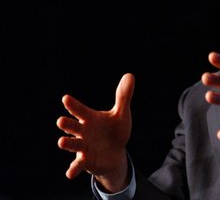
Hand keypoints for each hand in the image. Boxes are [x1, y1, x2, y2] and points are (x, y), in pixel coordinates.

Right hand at [56, 73, 133, 191]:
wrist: (116, 153)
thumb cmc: (115, 130)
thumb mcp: (121, 114)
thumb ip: (123, 96)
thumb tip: (130, 75)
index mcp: (90, 118)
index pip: (80, 110)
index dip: (73, 105)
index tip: (65, 98)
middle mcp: (83, 131)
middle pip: (72, 126)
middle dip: (66, 124)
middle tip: (61, 121)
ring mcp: (83, 146)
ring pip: (73, 144)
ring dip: (67, 143)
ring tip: (62, 141)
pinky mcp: (86, 160)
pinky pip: (78, 165)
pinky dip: (73, 168)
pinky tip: (70, 173)